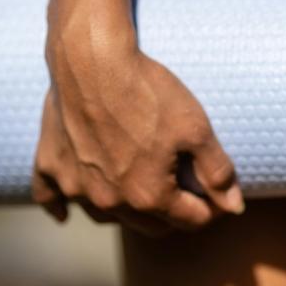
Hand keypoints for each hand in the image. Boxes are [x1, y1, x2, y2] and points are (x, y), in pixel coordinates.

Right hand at [32, 24, 243, 236]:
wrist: (93, 60)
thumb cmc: (150, 93)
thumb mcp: (197, 129)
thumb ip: (217, 172)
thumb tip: (235, 208)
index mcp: (149, 196)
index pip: (191, 220)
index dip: (211, 209)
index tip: (219, 195)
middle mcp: (110, 201)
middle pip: (151, 225)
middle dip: (173, 214)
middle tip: (187, 193)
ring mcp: (75, 186)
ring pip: (107, 216)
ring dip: (127, 210)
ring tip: (142, 191)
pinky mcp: (50, 164)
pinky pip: (52, 198)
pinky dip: (61, 205)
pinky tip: (66, 213)